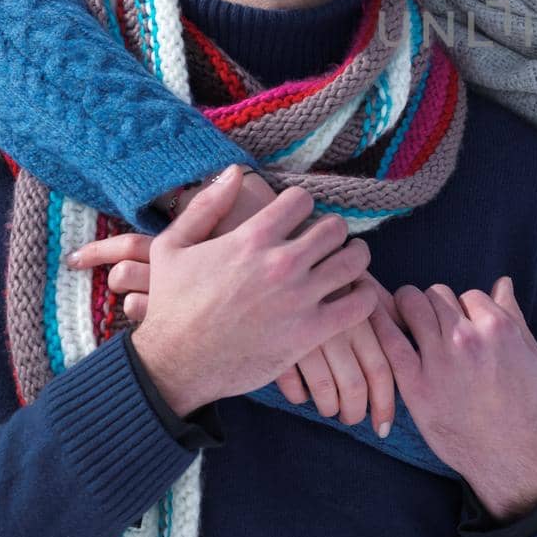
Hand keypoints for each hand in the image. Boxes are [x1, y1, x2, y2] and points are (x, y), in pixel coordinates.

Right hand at [75, 179, 397, 431]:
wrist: (174, 365)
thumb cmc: (171, 305)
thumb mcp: (171, 246)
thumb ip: (206, 205)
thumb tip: (234, 172)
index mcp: (252, 238)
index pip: (302, 200)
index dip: (301, 206)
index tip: (297, 219)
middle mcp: (280, 263)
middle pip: (335, 227)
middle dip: (332, 230)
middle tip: (325, 242)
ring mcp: (299, 298)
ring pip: (355, 259)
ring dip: (354, 256)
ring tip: (345, 260)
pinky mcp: (310, 332)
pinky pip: (361, 304)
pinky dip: (365, 295)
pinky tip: (354, 294)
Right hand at [275, 273, 400, 436]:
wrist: (285, 249)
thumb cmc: (330, 271)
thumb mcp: (359, 284)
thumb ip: (383, 310)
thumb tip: (410, 337)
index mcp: (363, 317)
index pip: (383, 370)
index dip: (386, 403)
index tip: (383, 425)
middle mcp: (339, 328)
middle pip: (356, 386)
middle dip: (357, 412)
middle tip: (354, 419)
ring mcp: (307, 336)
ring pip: (326, 392)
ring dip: (330, 407)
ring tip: (330, 409)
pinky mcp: (278, 343)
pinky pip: (292, 383)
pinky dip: (299, 395)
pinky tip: (301, 394)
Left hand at [374, 276, 536, 522]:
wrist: (513, 456)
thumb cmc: (528, 406)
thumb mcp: (532, 355)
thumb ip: (514, 315)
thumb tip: (502, 282)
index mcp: (498, 327)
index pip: (469, 294)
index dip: (464, 308)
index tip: (460, 324)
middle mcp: (467, 338)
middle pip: (437, 294)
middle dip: (434, 305)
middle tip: (431, 322)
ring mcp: (440, 360)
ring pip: (412, 305)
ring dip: (407, 307)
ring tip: (406, 319)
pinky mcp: (416, 385)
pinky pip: (390, 341)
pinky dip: (379, 323)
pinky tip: (372, 316)